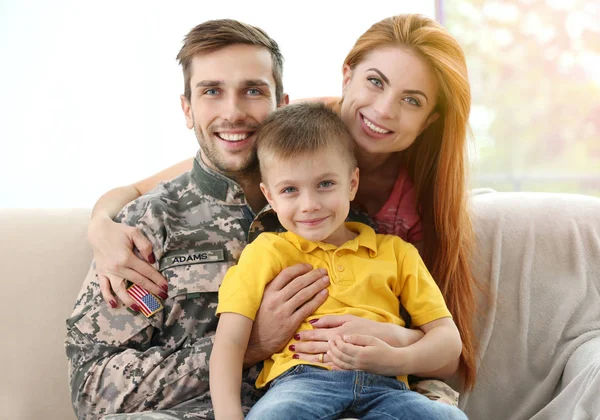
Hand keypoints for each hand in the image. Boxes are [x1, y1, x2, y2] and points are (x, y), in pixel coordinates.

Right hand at [87, 215, 167, 308]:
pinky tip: (114, 304)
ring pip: (120, 289)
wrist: (98, 230)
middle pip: (138, 281)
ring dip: (129, 300)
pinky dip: (107, 297)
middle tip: (163, 296)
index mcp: (127, 258)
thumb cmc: (118, 231)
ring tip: (138, 308)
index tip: (166, 286)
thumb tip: (152, 260)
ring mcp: (108, 272)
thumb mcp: (134, 232)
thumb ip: (145, 245)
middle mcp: (118, 267)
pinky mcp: (101, 273)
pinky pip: (103, 287)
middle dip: (151, 289)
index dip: (157, 279)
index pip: (146, 271)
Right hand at [244, 264, 329, 366]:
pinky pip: (307, 309)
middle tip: (323, 271)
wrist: (252, 344)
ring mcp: (283, 312)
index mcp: (268, 292)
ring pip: (304, 294)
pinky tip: (324, 294)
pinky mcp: (290, 324)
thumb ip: (273, 291)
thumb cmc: (257, 321)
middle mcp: (275, 300)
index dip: (300, 268)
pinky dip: (317, 300)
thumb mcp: (261, 301)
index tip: (309, 266)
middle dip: (313, 275)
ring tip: (326, 280)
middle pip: (298, 283)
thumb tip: (289, 279)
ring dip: (317, 285)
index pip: (286, 274)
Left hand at [292, 315, 422, 363]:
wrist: (386, 342)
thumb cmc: (368, 327)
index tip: (294, 336)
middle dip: (302, 348)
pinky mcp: (348, 363)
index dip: (304, 336)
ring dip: (308, 358)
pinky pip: (332, 365)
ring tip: (296, 358)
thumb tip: (314, 321)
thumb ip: (331, 320)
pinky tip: (313, 365)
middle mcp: (339, 345)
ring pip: (322, 358)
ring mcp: (343, 356)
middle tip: (290, 348)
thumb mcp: (350, 318)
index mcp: (338, 332)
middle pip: (316, 347)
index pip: (317, 335)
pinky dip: (321, 365)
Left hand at [328, 334, 402, 375]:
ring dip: (333, 357)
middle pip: (340, 356)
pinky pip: (345, 371)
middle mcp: (358, 363)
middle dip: (333, 348)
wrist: (395, 363)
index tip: (335, 336)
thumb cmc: (385, 349)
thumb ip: (358, 338)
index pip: (343, 347)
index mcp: (361, 354)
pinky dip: (337, 368)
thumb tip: (344, 337)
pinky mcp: (360, 373)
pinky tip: (332, 365)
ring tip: (329, 350)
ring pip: (341, 364)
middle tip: (330, 341)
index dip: (337, 342)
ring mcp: (358, 369)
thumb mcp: (372, 340)